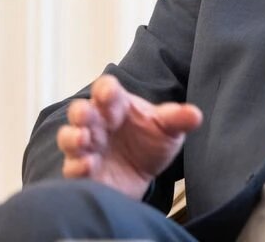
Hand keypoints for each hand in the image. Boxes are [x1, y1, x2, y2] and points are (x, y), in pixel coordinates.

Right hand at [56, 74, 202, 198]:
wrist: (144, 174)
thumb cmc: (151, 141)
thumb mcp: (168, 129)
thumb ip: (178, 119)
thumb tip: (195, 115)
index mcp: (117, 105)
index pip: (106, 89)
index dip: (105, 90)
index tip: (108, 94)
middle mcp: (97, 123)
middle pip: (81, 111)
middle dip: (81, 112)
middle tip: (86, 116)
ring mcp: (87, 147)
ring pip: (69, 138)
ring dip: (72, 138)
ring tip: (84, 140)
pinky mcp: (82, 172)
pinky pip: (71, 168)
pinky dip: (76, 167)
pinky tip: (88, 166)